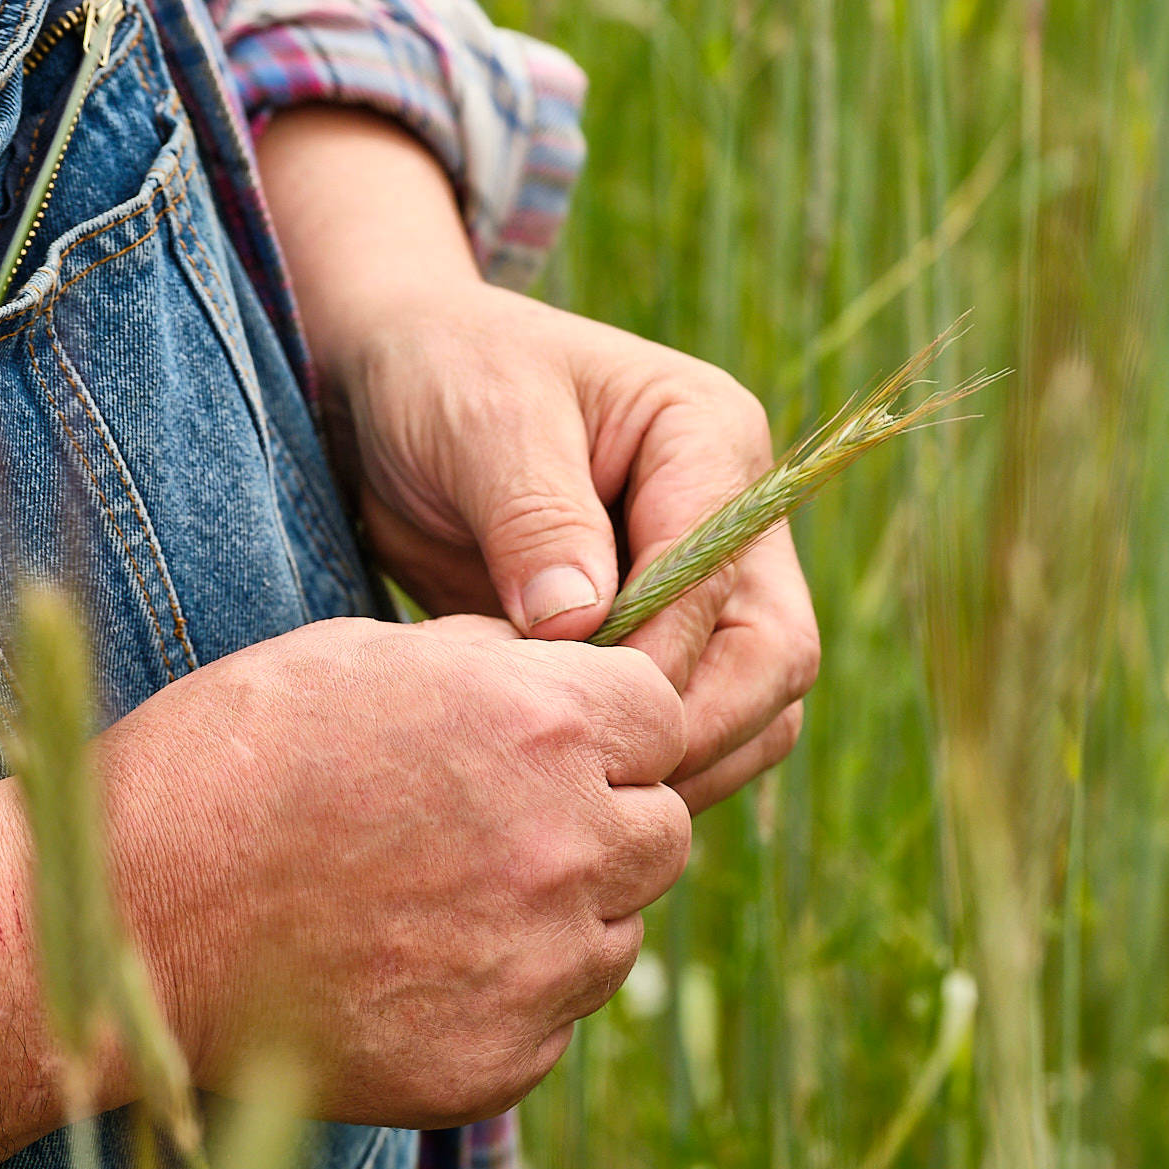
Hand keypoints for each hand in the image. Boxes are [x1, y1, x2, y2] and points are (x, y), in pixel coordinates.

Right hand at [97, 614, 688, 1126]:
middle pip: (662, 830)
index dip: (607, 724)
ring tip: (441, 898)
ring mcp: (538, 965)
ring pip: (618, 931)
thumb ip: (494, 667)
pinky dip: (506, 997)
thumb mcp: (368, 656)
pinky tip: (411, 967)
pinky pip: (552, 1020)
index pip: (661, 716)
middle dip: (602, 819)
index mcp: (544, 722)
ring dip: (563, 913)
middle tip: (499, 824)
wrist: (127, 917)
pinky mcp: (499, 1062)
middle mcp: (566, 843)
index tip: (550, 740)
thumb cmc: (231, 760)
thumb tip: (560, 671)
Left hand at [256, 108, 821, 812]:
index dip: (657, 654)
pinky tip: (561, 781)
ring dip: (682, 760)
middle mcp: (734, 518)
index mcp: (710, 440)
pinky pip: (693, 723)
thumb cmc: (442, 376)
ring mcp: (707, 586)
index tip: (565, 701)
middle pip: (776, 656)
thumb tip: (580, 625)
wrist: (392, 388)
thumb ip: (536, 519)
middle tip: (588, 778)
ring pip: (755, 708)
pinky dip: (647, 761)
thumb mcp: (482, 421)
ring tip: (572, 792)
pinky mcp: (662, 641)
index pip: (723, 577)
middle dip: (694, 727)